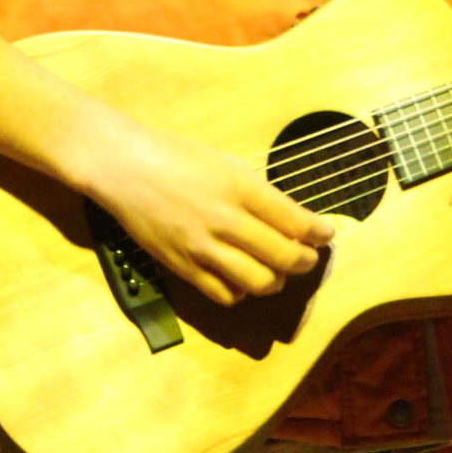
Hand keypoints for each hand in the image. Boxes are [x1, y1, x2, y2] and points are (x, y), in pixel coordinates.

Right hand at [81, 119, 334, 307]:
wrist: (126, 168)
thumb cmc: (176, 157)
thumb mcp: (226, 162)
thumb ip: (258, 193)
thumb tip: (290, 218)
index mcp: (240, 187)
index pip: (296, 221)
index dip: (320, 233)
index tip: (326, 234)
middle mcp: (225, 220)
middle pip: (284, 257)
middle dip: (306, 261)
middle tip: (307, 257)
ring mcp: (203, 248)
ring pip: (259, 283)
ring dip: (277, 280)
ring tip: (277, 272)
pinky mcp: (184, 268)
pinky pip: (225, 295)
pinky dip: (241, 292)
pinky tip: (242, 279)